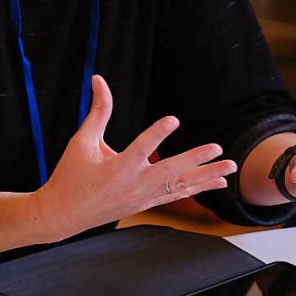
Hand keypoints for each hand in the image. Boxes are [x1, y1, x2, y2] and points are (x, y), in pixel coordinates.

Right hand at [34, 74, 236, 240]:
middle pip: (170, 172)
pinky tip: (218, 182)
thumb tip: (99, 80)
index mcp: (115, 169)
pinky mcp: (146, 203)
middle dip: (196, 160)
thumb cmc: (70, 175)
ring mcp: (142, 197)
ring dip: (207, 176)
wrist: (64, 215)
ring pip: (180, 187)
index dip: (156, 134)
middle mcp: (133, 185)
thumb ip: (97, 112)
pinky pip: (177, 195)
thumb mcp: (81, 142)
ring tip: (230, 167)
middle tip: (218, 148)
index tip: (173, 119)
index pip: (140, 149)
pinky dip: (198, 188)